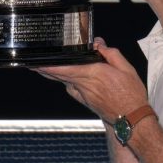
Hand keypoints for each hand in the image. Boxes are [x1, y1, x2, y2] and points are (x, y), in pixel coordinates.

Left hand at [34, 38, 148, 122]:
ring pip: (63, 81)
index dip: (49, 65)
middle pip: (59, 74)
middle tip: (31, 62)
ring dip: (52, 74)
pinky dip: (63, 81)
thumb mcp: (127, 68)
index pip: (65, 68)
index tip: (36, 62)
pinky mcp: (84, 100)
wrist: (131, 119)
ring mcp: (82, 94)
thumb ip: (111, 53)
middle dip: (43, 68)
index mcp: (93, 74)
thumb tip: (98, 44)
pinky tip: (63, 76)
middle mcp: (84, 85)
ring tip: (40, 66)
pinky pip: (70, 88)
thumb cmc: (131, 94)